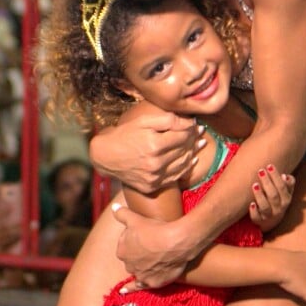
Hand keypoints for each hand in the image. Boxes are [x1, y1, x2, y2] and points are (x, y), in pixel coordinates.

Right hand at [89, 111, 205, 193]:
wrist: (106, 156)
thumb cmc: (125, 134)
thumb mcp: (143, 121)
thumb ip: (168, 120)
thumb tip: (190, 122)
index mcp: (154, 144)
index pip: (183, 136)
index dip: (192, 129)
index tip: (197, 125)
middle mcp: (155, 163)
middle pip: (184, 150)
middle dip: (194, 140)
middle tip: (200, 133)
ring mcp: (154, 177)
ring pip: (183, 164)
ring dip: (193, 153)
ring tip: (199, 144)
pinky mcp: (152, 186)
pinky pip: (175, 177)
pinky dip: (185, 168)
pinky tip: (191, 160)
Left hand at [112, 203, 190, 287]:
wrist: (176, 242)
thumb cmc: (155, 228)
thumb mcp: (135, 218)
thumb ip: (122, 214)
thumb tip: (113, 208)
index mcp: (122, 250)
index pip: (125, 245)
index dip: (135, 239)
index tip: (145, 234)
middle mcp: (128, 265)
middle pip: (131, 258)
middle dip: (137, 253)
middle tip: (150, 244)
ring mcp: (140, 275)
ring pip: (137, 270)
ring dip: (140, 266)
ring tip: (148, 260)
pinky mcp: (152, 283)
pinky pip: (139, 286)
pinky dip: (131, 288)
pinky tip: (124, 290)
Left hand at [249, 166, 294, 231]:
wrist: (272, 221)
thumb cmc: (278, 201)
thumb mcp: (286, 193)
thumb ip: (288, 184)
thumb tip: (286, 176)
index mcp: (286, 200)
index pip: (282, 187)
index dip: (276, 177)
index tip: (269, 166)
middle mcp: (279, 208)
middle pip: (273, 195)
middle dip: (267, 182)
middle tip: (261, 171)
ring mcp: (269, 216)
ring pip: (265, 206)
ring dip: (260, 195)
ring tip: (255, 184)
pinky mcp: (259, 221)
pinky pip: (257, 217)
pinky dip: (254, 211)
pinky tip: (251, 204)